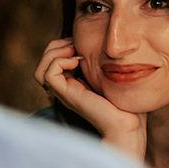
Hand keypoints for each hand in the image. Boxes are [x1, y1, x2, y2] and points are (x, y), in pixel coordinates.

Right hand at [34, 38, 147, 161]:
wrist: (128, 124)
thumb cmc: (126, 104)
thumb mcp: (112, 76)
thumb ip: (103, 63)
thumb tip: (104, 43)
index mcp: (74, 84)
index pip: (51, 63)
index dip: (61, 47)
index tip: (81, 43)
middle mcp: (65, 89)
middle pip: (42, 65)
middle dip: (55, 47)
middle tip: (75, 44)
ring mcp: (65, 93)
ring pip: (40, 70)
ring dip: (54, 53)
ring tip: (74, 51)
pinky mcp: (67, 95)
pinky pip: (49, 74)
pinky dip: (59, 62)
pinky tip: (78, 61)